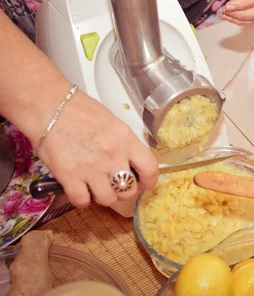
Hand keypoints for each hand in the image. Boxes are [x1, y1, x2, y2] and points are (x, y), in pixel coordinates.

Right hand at [37, 91, 157, 207]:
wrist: (49, 107)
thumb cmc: (80, 111)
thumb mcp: (113, 124)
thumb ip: (125, 145)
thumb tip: (131, 163)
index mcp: (126, 140)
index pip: (150, 169)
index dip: (148, 181)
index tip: (142, 182)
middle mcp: (113, 156)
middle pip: (129, 190)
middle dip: (123, 191)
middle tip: (114, 184)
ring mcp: (91, 168)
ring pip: (108, 199)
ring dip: (103, 196)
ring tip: (96, 186)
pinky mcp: (69, 177)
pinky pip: (82, 201)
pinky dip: (81, 199)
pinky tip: (79, 188)